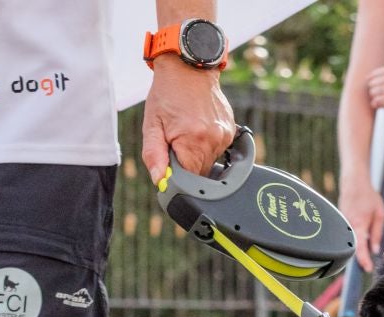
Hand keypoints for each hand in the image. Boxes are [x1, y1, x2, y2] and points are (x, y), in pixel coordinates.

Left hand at [142, 63, 236, 185]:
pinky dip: (206, 144)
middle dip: (186, 163)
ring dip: (197, 154)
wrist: (188, 68)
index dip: (177, 176)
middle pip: (201, 172)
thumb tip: (160, 180)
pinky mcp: (231, 131)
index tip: (169, 163)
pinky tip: (198, 127)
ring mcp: (225, 136)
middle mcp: (213, 140)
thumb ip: (154, 154)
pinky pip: (218, 149)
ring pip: (210, 161)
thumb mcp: (152, 124)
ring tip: (187, 131)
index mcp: (193, 141)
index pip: (189, 179)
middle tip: (175, 142)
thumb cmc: (167, 93)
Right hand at [342, 180, 383, 271]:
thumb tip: (375, 250)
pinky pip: (346, 234)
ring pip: (348, 241)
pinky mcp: (340, 222)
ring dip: (355, 249)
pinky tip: (359, 238)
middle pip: (352, 248)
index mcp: (359, 225)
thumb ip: (377, 234)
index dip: (363, 260)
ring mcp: (342, 224)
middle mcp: (348, 226)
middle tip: (366, 268)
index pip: (360, 248)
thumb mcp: (379, 215)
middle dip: (358, 259)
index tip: (368, 269)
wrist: (354, 181)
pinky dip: (352, 239)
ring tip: (363, 254)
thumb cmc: (368, 196)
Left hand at [367, 67, 383, 118]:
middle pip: (372, 83)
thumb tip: (372, 80)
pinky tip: (379, 106)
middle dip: (372, 91)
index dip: (371, 82)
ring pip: (373, 92)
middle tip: (377, 97)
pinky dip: (376, 104)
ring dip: (373, 98)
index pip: (374, 73)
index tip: (373, 88)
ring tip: (379, 102)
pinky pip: (378, 101)